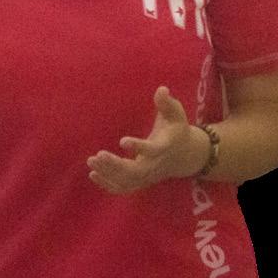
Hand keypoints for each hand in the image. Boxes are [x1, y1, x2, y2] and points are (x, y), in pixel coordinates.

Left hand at [87, 86, 208, 194]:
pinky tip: (93, 174)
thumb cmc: (177, 130)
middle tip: (98, 155)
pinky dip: (108, 184)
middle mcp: (155, 165)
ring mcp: (148, 176)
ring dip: (108, 173)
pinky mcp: (141, 182)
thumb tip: (161, 89)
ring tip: (91, 160)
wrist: (186, 155)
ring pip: (127, 181)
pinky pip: (124, 188)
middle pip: (135, 172)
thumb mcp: (176, 114)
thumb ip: (167, 103)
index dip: (138, 147)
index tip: (122, 141)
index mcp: (164, 147)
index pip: (152, 150)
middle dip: (116, 165)